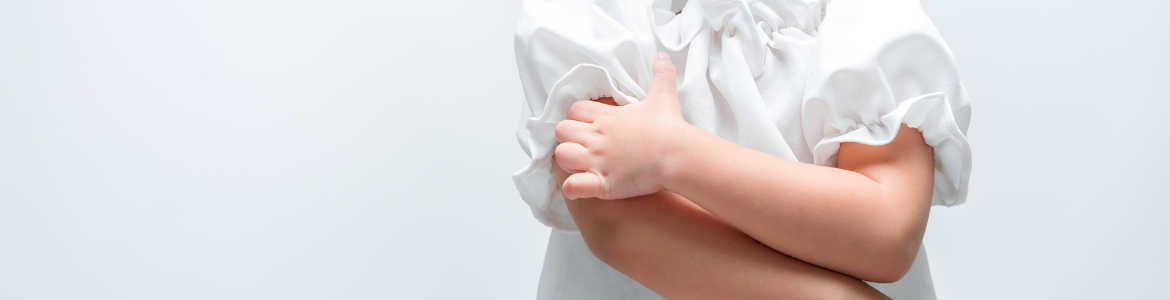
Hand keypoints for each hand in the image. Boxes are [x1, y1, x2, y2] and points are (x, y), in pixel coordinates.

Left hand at [555, 52, 691, 199]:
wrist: (678, 154)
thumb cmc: (669, 126)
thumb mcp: (663, 95)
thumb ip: (661, 74)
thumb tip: (662, 56)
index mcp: (607, 117)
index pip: (575, 110)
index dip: (578, 117)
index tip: (589, 124)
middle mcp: (597, 137)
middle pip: (562, 131)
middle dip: (569, 138)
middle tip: (584, 145)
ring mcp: (598, 161)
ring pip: (562, 156)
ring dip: (569, 161)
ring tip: (582, 166)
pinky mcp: (603, 183)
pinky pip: (572, 187)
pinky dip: (573, 188)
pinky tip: (583, 188)